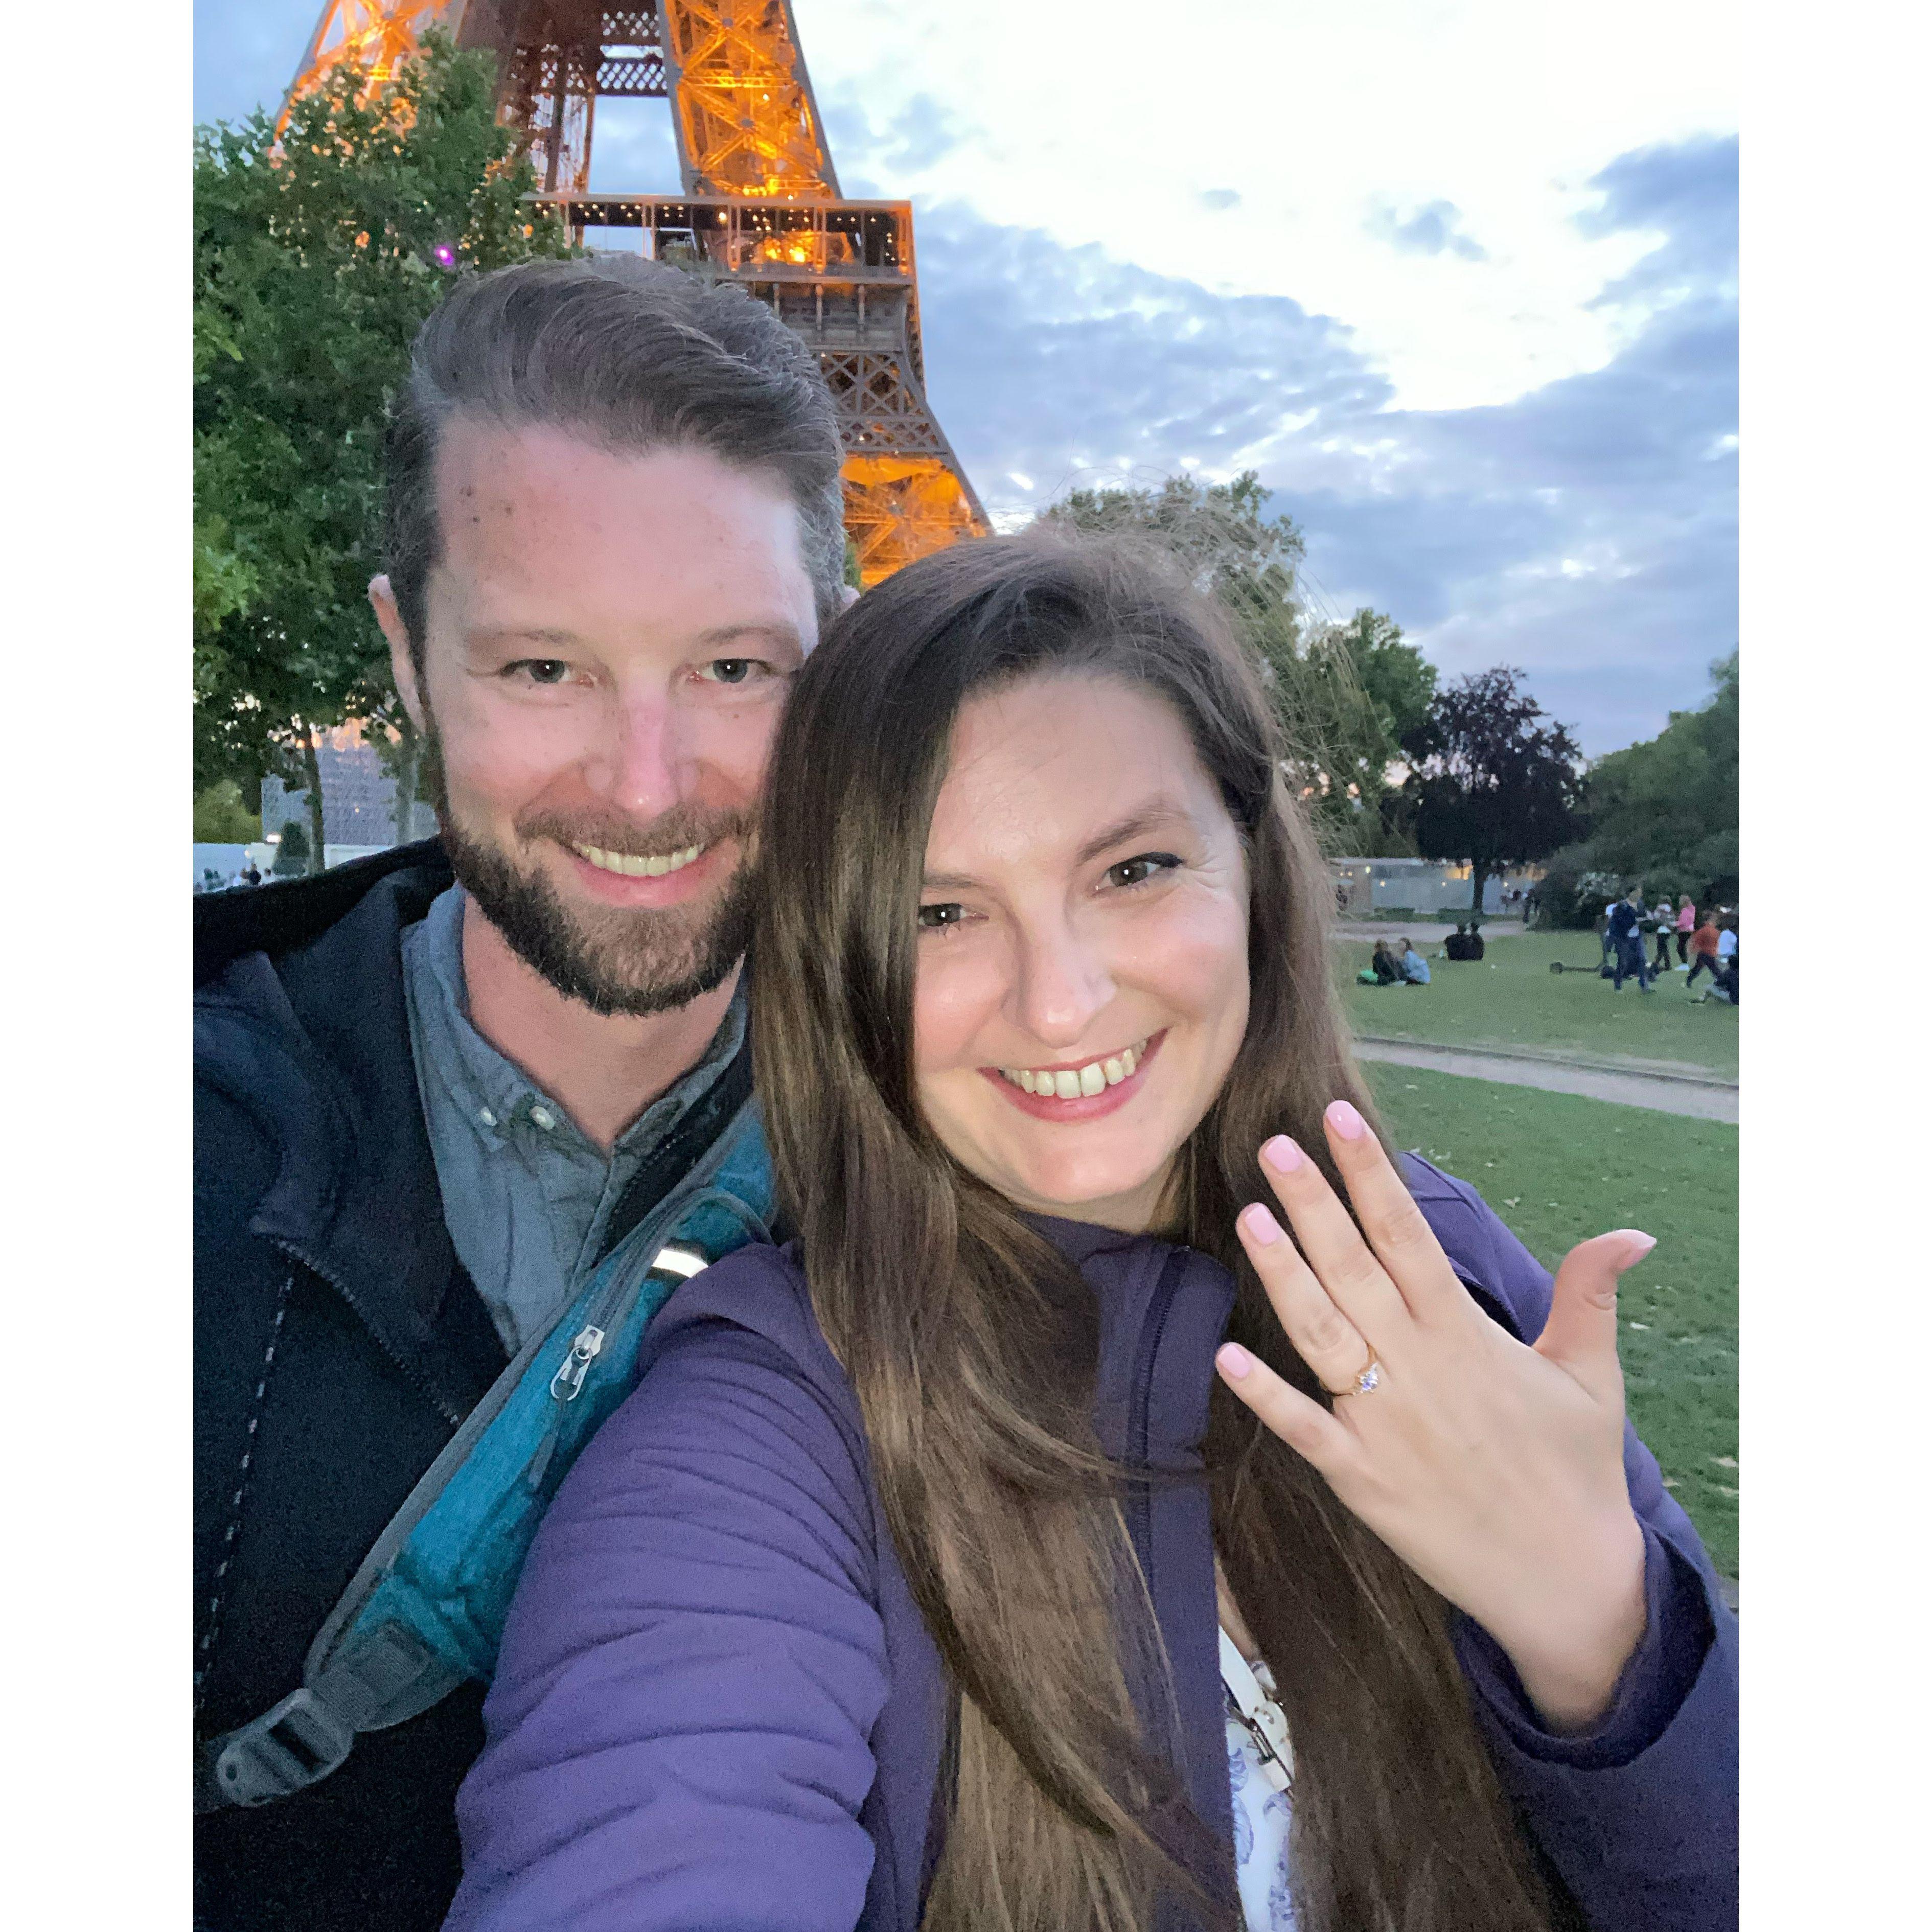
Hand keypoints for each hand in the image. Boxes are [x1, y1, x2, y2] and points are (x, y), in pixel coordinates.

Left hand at [1215, 1099, 1652, 1732]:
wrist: (1570, 1582)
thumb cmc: (1577, 1473)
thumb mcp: (1591, 1376)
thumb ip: (1592, 1297)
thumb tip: (1631, 1234)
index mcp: (1467, 1336)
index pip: (1409, 1236)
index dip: (1371, 1175)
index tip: (1338, 1122)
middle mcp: (1420, 1369)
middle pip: (1355, 1270)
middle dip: (1313, 1205)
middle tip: (1272, 1147)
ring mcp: (1386, 1424)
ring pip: (1322, 1334)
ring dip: (1283, 1275)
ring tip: (1250, 1218)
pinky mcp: (1363, 1479)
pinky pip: (1304, 1430)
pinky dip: (1265, 1396)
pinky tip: (1224, 1354)